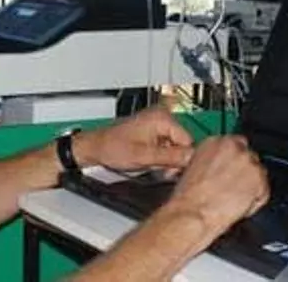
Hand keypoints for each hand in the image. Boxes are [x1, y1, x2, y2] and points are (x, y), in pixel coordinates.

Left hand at [76, 102, 193, 171]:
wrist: (95, 148)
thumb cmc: (112, 147)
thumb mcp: (144, 156)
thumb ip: (170, 157)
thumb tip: (192, 158)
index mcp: (161, 118)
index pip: (188, 141)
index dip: (181, 159)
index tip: (171, 170)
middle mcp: (160, 117)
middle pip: (181, 144)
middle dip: (172, 160)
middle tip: (158, 169)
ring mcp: (156, 124)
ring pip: (174, 147)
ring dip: (165, 160)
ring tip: (149, 164)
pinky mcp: (152, 131)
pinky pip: (165, 146)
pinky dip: (160, 156)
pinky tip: (148, 160)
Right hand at [164, 136, 268, 235]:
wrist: (193, 212)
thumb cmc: (188, 197)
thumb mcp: (192, 168)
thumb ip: (211, 161)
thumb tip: (220, 166)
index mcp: (214, 141)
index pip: (234, 144)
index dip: (233, 162)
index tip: (230, 171)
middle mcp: (233, 147)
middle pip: (249, 157)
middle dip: (244, 172)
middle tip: (233, 188)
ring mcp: (248, 162)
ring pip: (258, 173)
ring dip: (251, 186)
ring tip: (233, 200)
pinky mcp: (260, 180)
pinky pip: (264, 191)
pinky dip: (256, 200)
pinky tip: (239, 207)